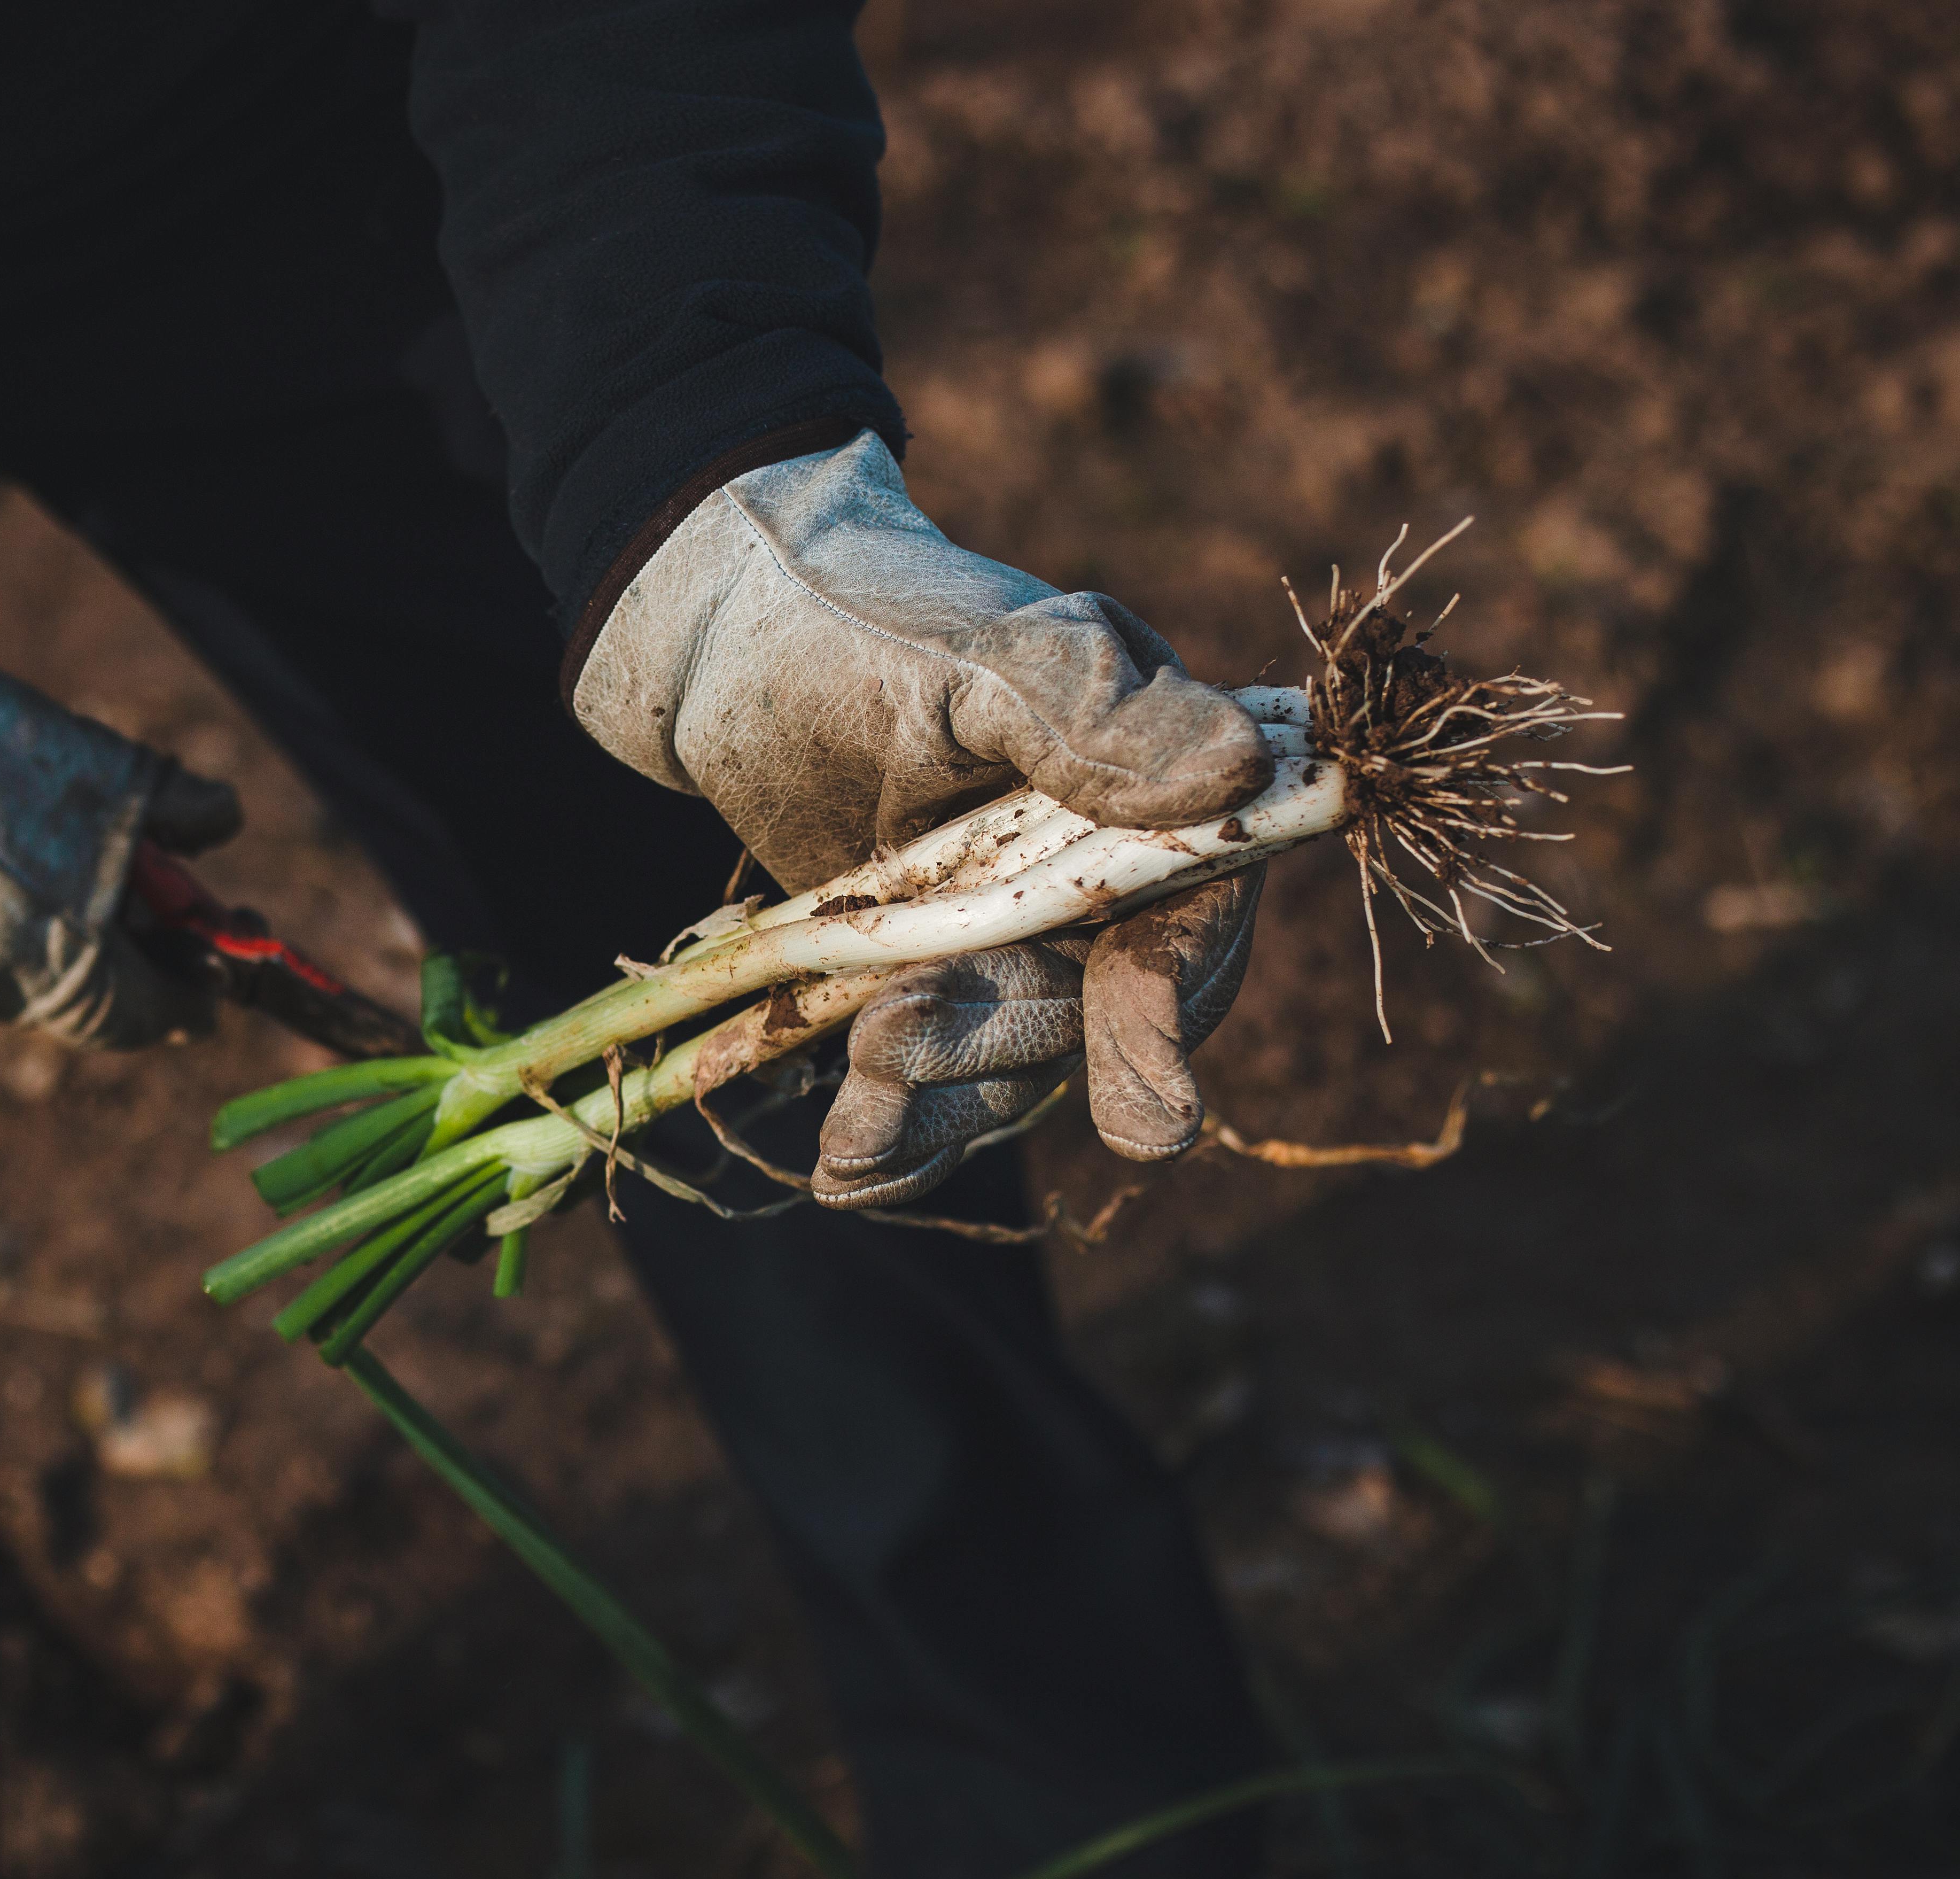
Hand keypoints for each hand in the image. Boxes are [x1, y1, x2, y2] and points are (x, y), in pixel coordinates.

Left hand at [572, 431, 1269, 1186]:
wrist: (725, 649)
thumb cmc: (853, 621)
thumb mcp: (967, 654)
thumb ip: (1087, 711)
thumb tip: (1236, 766)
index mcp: (1154, 774)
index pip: (1199, 909)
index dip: (1171, 1011)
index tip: (1153, 1117)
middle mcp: (1107, 871)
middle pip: (1100, 1012)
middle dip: (1004, 1046)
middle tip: (891, 1044)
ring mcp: (1023, 937)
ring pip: (1015, 1061)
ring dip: (938, 1110)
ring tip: (847, 1146)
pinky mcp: (938, 982)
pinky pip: (942, 1081)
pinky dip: (900, 1134)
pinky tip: (847, 1174)